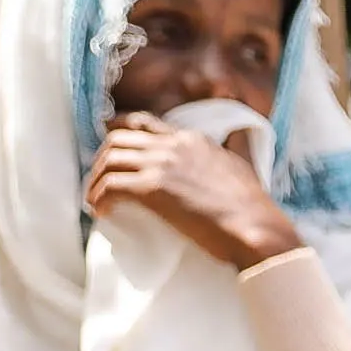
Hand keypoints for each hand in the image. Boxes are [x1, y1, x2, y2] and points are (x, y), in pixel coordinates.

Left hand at [83, 113, 302, 269]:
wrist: (255, 227)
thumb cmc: (252, 206)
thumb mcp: (245, 164)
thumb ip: (236, 147)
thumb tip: (241, 135)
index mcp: (191, 139)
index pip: (143, 123)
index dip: (118, 133)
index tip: (108, 151)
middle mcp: (173, 145)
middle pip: (117, 140)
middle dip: (101, 161)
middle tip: (99, 183)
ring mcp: (162, 164)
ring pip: (109, 161)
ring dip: (95, 182)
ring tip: (95, 200)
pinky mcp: (153, 188)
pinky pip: (110, 186)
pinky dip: (99, 199)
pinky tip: (101, 212)